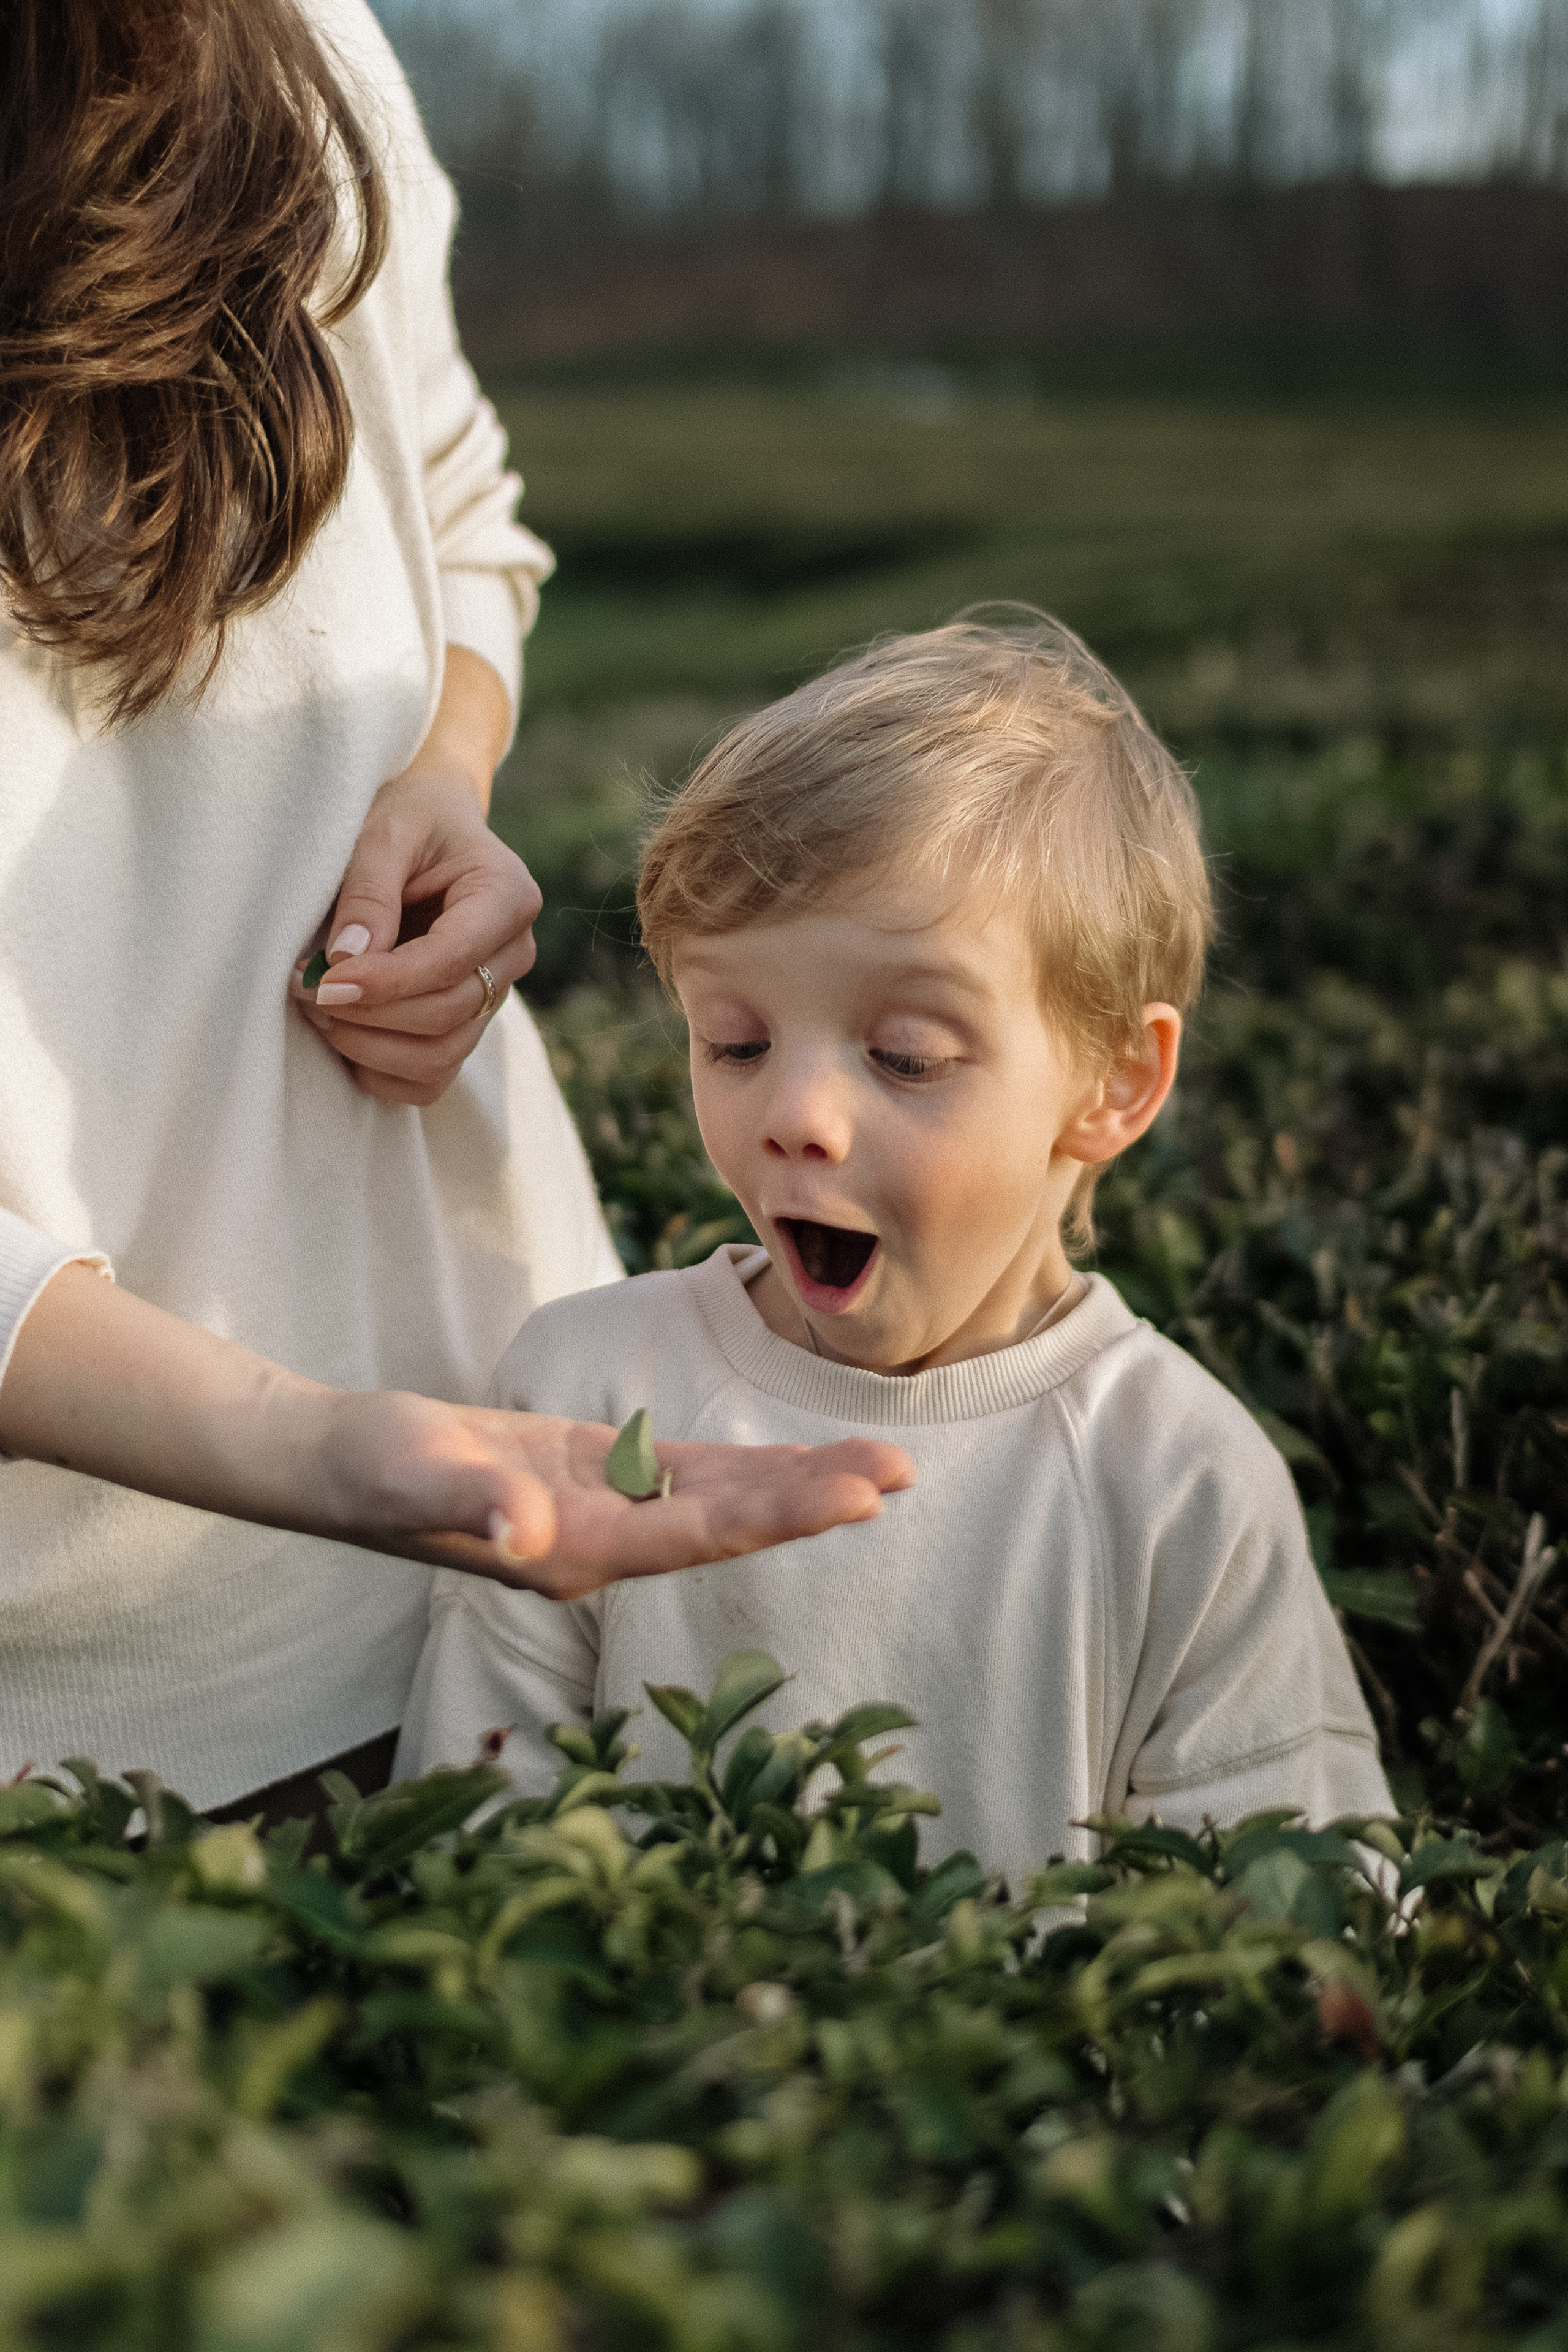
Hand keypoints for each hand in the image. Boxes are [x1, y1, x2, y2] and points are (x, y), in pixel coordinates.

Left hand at [292, 647, 536, 1107]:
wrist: (429, 826)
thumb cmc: (407, 816)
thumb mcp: (383, 831)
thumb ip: (368, 891)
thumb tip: (345, 962)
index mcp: (507, 897)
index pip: (452, 961)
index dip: (386, 982)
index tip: (322, 981)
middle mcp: (513, 954)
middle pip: (447, 1015)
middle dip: (368, 1014)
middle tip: (301, 988)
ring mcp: (495, 996)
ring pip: (440, 1057)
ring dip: (368, 1047)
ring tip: (314, 1008)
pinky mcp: (467, 1025)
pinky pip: (431, 1080)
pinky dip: (381, 1074)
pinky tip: (341, 1037)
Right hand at [311, 1391, 916, 1597]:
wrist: (337, 1464)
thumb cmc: (370, 1469)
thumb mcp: (413, 1474)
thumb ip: (470, 1503)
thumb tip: (519, 1534)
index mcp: (576, 1550)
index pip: (701, 1531)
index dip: (783, 1512)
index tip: (860, 1495)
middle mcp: (605, 1543)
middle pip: (732, 1518)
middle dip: (817, 1497)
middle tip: (905, 1470)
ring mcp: (603, 1512)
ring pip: (722, 1498)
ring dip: (798, 1484)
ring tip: (883, 1465)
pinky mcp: (595, 1477)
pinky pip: (688, 1475)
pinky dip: (747, 1468)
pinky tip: (800, 1461)